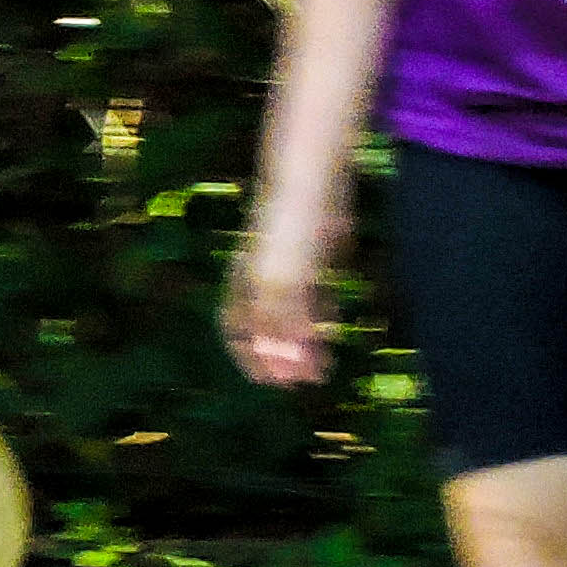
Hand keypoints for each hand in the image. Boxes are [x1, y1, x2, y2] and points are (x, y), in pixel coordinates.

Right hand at [225, 189, 343, 388]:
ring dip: (303, 345)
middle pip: (265, 326)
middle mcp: (263, 277)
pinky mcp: (316, 257)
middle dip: (281, 358)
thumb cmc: (287, 230)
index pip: (235, 328)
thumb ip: (281, 321)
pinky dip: (319, 322)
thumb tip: (282, 362)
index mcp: (244, 283)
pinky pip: (314, 298)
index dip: (249, 357)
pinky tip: (331, 337)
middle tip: (301, 384)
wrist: (312, 182)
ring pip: (293, 315)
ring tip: (321, 371)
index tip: (268, 382)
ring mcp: (291, 267)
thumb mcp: (282, 280)